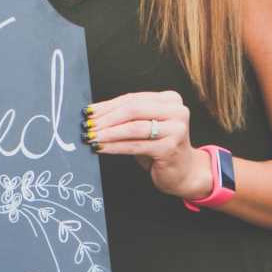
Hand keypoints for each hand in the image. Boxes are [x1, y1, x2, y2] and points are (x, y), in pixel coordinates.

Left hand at [83, 91, 212, 200]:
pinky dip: (114, 147)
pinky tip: (101, 148)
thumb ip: (127, 116)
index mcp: (170, 99)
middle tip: (87, 125)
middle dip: (106, 118)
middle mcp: (176, 111)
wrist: (184, 172)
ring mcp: (175, 129)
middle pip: (132, 110)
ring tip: (91, 136)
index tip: (88, 111)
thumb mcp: (146, 126)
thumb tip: (94, 113)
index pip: (132, 99)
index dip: (107, 105)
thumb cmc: (161, 147)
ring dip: (107, 133)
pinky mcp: (170, 148)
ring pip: (133, 127)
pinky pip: (135, 145)